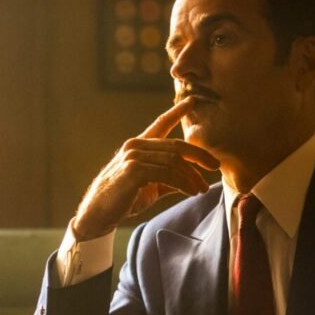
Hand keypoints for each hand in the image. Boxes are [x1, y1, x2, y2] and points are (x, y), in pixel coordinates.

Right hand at [73, 98, 219, 240]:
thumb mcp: (150, 186)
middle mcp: (135, 146)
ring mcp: (133, 157)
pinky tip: (191, 192)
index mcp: (139, 145)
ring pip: (174, 161)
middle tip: (215, 165)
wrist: (99, 213)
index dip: (177, 112)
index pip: (160, 123)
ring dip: (192, 176)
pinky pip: (167, 174)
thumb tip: (192, 182)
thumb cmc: (124, 199)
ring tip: (202, 188)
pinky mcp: (134, 171)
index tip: (193, 101)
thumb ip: (168, 180)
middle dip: (199, 154)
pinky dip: (183, 183)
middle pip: (176, 146)